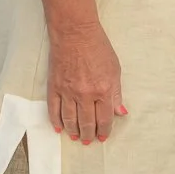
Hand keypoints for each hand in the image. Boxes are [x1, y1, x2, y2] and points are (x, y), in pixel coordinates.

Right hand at [46, 21, 126, 144]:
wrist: (75, 33)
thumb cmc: (98, 48)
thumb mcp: (115, 70)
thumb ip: (116, 93)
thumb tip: (120, 112)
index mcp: (103, 90)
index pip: (104, 119)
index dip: (104, 131)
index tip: (103, 137)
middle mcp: (85, 94)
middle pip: (86, 123)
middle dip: (88, 135)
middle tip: (88, 141)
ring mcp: (68, 91)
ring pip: (70, 120)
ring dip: (73, 132)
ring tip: (76, 137)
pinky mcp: (54, 87)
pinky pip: (54, 110)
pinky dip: (56, 121)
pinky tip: (59, 128)